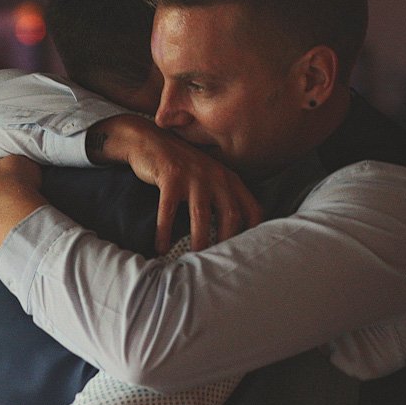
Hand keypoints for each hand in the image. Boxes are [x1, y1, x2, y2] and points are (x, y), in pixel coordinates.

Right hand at [88, 115, 261, 252]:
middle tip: (219, 263)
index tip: (250, 252)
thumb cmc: (181, 167)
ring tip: (193, 259)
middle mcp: (216, 176)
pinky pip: (169, 210)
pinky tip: (160, 247)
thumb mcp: (208, 177)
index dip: (255, 232)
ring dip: (198, 240)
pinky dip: (164, 231)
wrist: (150, 141)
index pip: (252, 208)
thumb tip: (232, 234)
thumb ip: (223, 197)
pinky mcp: (171, 176)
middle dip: (226, 241)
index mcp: (229, 179)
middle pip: (230, 214)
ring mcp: (194, 175)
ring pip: (201, 215)